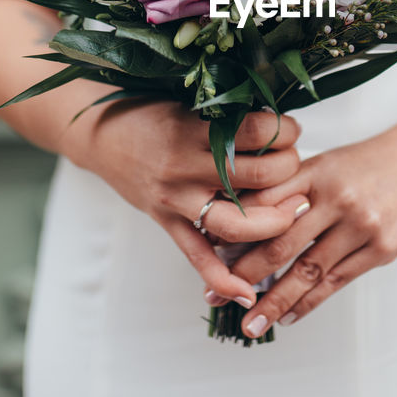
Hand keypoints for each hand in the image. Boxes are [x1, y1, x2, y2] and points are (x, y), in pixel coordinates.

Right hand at [68, 103, 310, 308]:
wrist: (101, 136)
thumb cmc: (152, 114)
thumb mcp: (189, 103)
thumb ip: (227, 115)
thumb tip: (279, 122)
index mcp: (193, 129)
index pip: (255, 132)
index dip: (284, 131)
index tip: (291, 129)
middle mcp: (185, 166)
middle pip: (256, 176)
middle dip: (288, 169)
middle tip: (294, 165)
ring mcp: (176, 199)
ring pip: (236, 222)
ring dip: (274, 220)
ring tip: (294, 211)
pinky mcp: (167, 222)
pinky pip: (197, 257)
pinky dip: (222, 279)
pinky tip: (247, 292)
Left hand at [212, 129, 396, 337]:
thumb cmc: (367, 162)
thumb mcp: (324, 163)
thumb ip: (290, 191)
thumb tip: (245, 225)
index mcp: (315, 172)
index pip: (264, 207)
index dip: (234, 233)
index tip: (208, 255)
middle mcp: (336, 198)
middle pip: (280, 244)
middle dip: (244, 275)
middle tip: (217, 297)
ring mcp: (361, 225)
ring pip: (307, 271)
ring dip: (275, 302)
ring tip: (251, 323)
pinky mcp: (381, 248)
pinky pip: (337, 282)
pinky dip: (310, 302)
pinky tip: (290, 315)